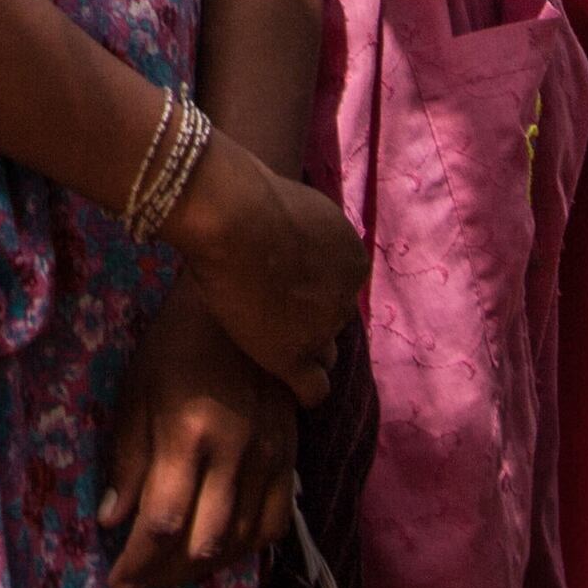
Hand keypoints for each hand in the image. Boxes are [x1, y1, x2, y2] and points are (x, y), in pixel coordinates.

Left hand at [100, 282, 297, 587]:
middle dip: (165, 574)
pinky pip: (275, 522)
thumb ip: (129, 460)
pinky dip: (245, 548)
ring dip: (203, 567)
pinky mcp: (290, 455)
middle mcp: (234, 453)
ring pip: (241, 540)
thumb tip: (111, 520)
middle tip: (139, 584)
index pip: (161, 521)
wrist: (241, 306)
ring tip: (171, 573)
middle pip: (202, 542)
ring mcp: (269, 456)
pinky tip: (219, 550)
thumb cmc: (174, 344)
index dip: (137, 562)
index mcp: (188, 434)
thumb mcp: (137, 393)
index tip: (117, 582)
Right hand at [159, 135, 368, 402]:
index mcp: (353, 259)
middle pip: (330, 319)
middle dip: (307, 318)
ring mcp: (322, 330)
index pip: (338, 288)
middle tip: (269, 310)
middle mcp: (346, 297)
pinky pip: (313, 389)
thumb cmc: (252, 197)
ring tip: (269, 342)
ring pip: (321, 353)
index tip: (282, 284)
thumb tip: (284, 240)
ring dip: (301, 349)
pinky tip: (287, 385)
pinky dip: (304, 390)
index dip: (310, 289)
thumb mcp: (298, 208)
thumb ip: (304, 234)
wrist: (234, 216)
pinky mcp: (293, 356)